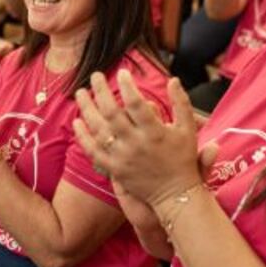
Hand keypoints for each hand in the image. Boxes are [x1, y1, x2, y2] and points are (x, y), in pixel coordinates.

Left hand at [73, 70, 199, 208]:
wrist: (175, 194)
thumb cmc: (183, 159)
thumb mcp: (188, 129)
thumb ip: (181, 102)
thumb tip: (173, 79)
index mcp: (155, 132)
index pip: (136, 104)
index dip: (127, 86)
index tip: (121, 72)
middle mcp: (136, 144)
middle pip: (112, 113)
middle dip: (101, 91)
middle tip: (95, 75)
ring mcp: (123, 157)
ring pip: (99, 129)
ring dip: (87, 109)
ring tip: (81, 92)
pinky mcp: (114, 169)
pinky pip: (93, 151)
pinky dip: (83, 136)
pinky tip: (77, 122)